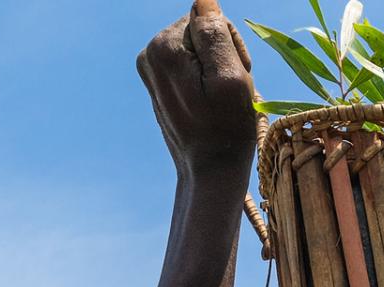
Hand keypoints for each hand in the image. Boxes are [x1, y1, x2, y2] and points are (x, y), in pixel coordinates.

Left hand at [137, 0, 258, 180]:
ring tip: (220, 103)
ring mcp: (151, 70)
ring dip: (218, 71)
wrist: (209, 172)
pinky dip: (208, 82)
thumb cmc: (225, 129)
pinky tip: (210, 107)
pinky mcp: (158, 84)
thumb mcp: (231, 78)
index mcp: (163, 47)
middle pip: (202, 32)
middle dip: (223, 57)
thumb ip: (215, 33)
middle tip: (229, 94)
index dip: (231, 46)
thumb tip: (203, 0)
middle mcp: (149, 54)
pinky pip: (192, 67)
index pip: (210, 19)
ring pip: (200, 50)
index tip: (234, 78)